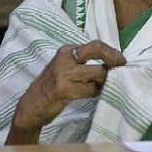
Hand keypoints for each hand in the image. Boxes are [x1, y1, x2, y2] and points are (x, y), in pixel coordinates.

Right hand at [6, 40, 125, 143]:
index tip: (121, 60)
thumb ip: (82, 62)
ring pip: (98, 72)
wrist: (30, 107)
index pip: (95, 44)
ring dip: (102, 82)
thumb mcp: (64, 67)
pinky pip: (90, 89)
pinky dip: (94, 93)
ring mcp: (63, 74)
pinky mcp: (64, 90)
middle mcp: (64, 58)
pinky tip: (89, 95)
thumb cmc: (51, 87)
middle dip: (113, 58)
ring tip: (97, 87)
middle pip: (97, 50)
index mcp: (66, 51)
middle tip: (121, 67)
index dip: (111, 52)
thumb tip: (112, 59)